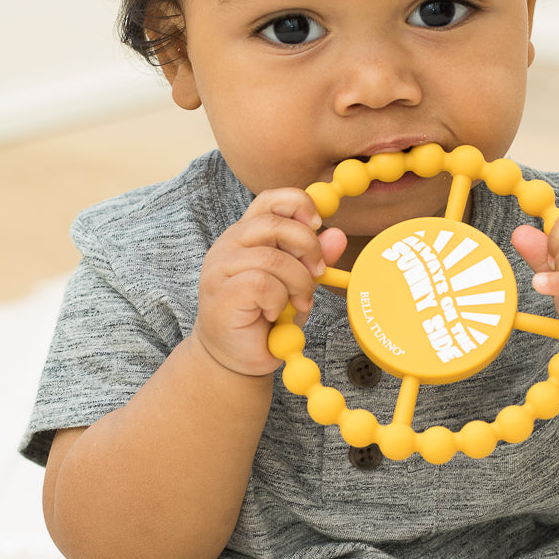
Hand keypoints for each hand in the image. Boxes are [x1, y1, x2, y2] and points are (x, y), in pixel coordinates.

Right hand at [192, 189, 345, 377]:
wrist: (235, 358)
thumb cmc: (264, 317)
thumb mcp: (297, 283)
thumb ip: (314, 259)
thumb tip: (338, 234)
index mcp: (247, 234)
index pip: (271, 200)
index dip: (298, 204)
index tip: (318, 224)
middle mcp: (230, 244)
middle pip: (276, 224)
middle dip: (308, 247)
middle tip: (318, 273)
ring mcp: (221, 267)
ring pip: (273, 258)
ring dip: (297, 282)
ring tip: (298, 302)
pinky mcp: (221, 292)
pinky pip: (263, 284)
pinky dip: (279, 300)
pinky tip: (274, 314)